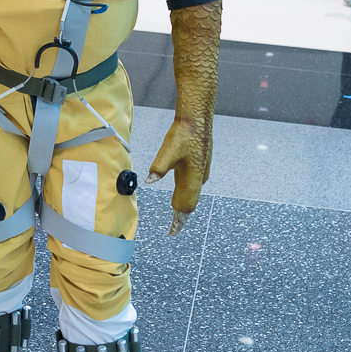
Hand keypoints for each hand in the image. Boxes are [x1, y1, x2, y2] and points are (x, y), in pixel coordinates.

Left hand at [145, 117, 211, 236]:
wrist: (198, 120)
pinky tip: (181, 192)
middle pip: (190, 203)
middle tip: (173, 228)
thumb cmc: (185, 133)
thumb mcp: (168, 150)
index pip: (185, 206)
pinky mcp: (200, 166)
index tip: (172, 232)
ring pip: (192, 194)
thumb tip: (149, 182)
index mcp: (192, 178)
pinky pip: (192, 186)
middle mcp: (199, 178)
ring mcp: (201, 172)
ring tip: (176, 216)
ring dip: (184, 206)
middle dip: (181, 217)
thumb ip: (159, 167)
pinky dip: (186, 194)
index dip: (178, 220)